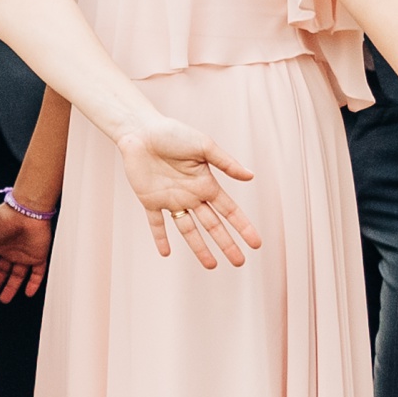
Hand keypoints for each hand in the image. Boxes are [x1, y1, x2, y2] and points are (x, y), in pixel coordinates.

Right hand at [0, 200, 51, 303]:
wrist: (26, 212)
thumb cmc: (5, 216)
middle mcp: (11, 250)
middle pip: (2, 271)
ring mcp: (25, 254)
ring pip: (18, 275)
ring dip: (11, 288)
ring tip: (3, 299)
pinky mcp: (38, 256)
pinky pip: (37, 273)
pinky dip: (33, 284)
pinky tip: (28, 293)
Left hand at [113, 115, 262, 269]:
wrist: (140, 130)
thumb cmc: (173, 133)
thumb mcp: (204, 145)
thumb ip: (226, 163)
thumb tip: (251, 176)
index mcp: (206, 183)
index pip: (229, 210)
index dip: (243, 227)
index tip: (256, 243)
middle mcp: (191, 195)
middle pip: (212, 225)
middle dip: (227, 244)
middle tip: (239, 262)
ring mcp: (171, 199)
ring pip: (188, 230)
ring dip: (199, 248)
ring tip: (212, 265)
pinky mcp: (150, 200)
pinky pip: (156, 223)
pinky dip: (160, 238)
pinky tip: (166, 253)